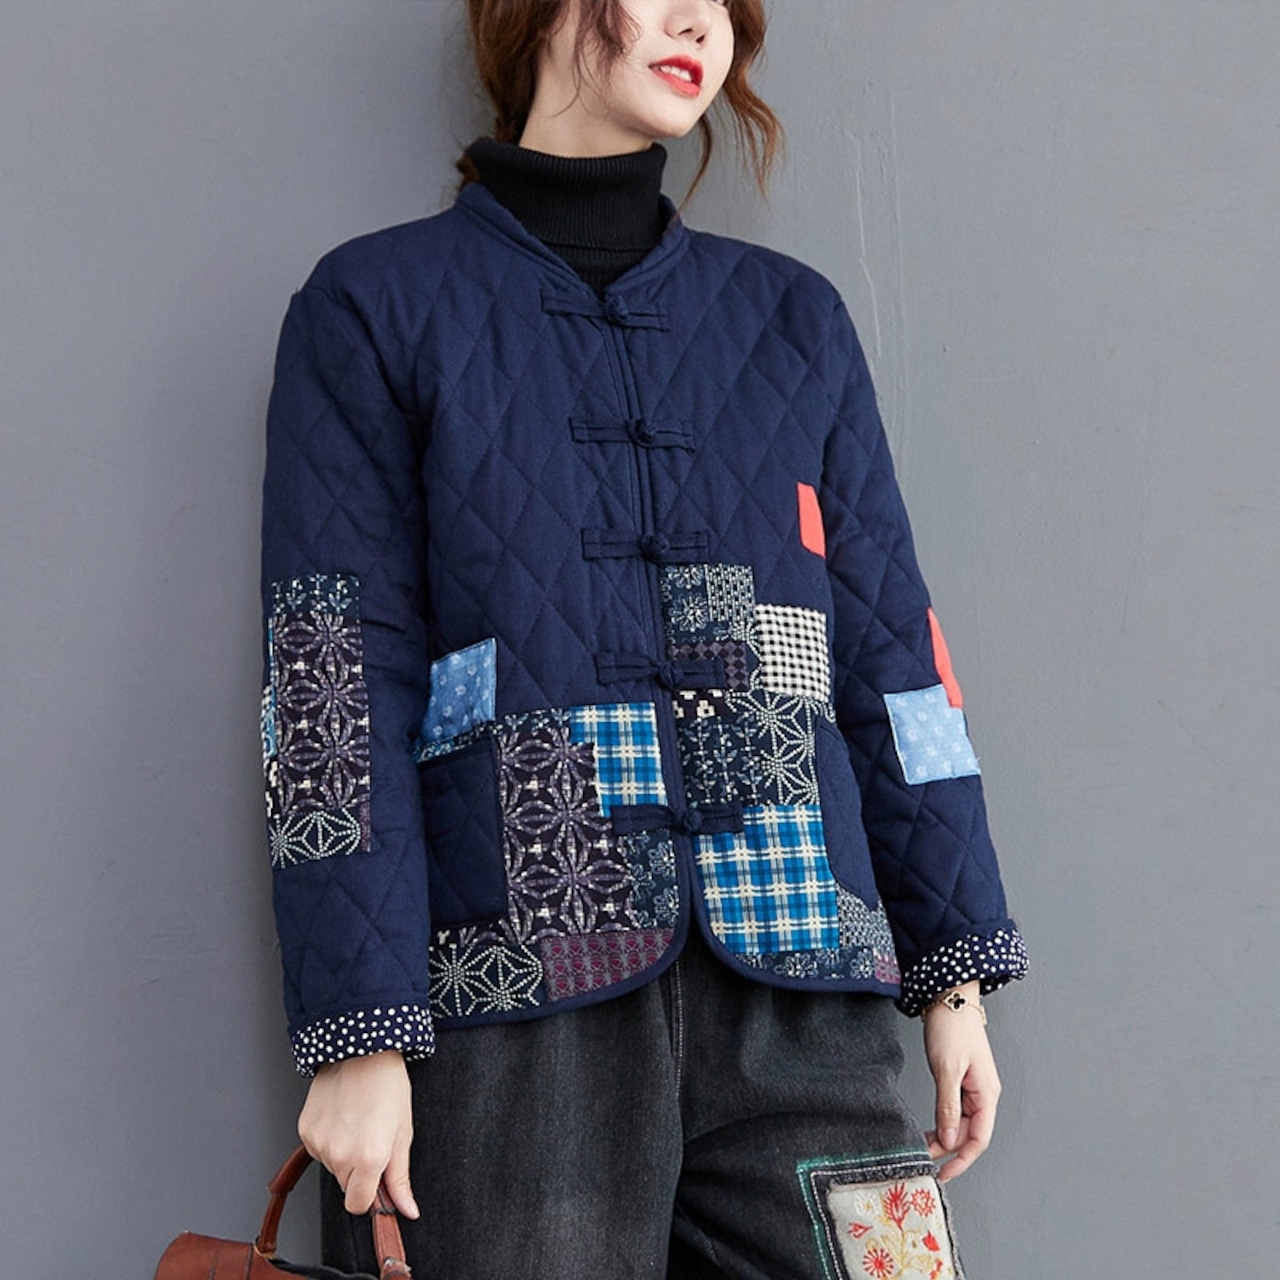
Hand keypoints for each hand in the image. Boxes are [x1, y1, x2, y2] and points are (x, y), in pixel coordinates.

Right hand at [297, 1049, 419, 1218]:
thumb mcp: (403, 1132)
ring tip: (358, 1121)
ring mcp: (318, 1143)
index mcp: (369, 1159)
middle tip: (372, 1138)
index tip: (377, 1178)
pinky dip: (329, 1139)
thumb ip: (400, 1178)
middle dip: (359, 1172)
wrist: (362, 1050)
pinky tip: (342, 1115)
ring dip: (343, 1154)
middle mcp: (340, 1155)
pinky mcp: (305, 1130)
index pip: (359, 1206)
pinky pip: (318, 1149)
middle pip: (346, 1186)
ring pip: (332, 1167)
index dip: (370, 1194)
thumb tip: (408, 1210)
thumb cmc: (387, 1085)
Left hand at [922, 983, 1000, 1181]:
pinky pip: (954, 1109)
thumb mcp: (947, 1068)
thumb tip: (949, 1140)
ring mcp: (973, 1087)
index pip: (978, 1139)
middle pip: (969, 1134)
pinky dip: (942, 1121)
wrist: (950, 996)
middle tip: (922, 1160)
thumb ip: (948, 1105)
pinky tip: (928, 1127)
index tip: (943, 1174)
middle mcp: (983, 1094)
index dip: (961, 1160)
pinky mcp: (961, 1079)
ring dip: (943, 1137)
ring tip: (921, 1145)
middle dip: (948, 1151)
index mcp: (987, 1094)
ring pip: (961, 1123)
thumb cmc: (952, 1027)